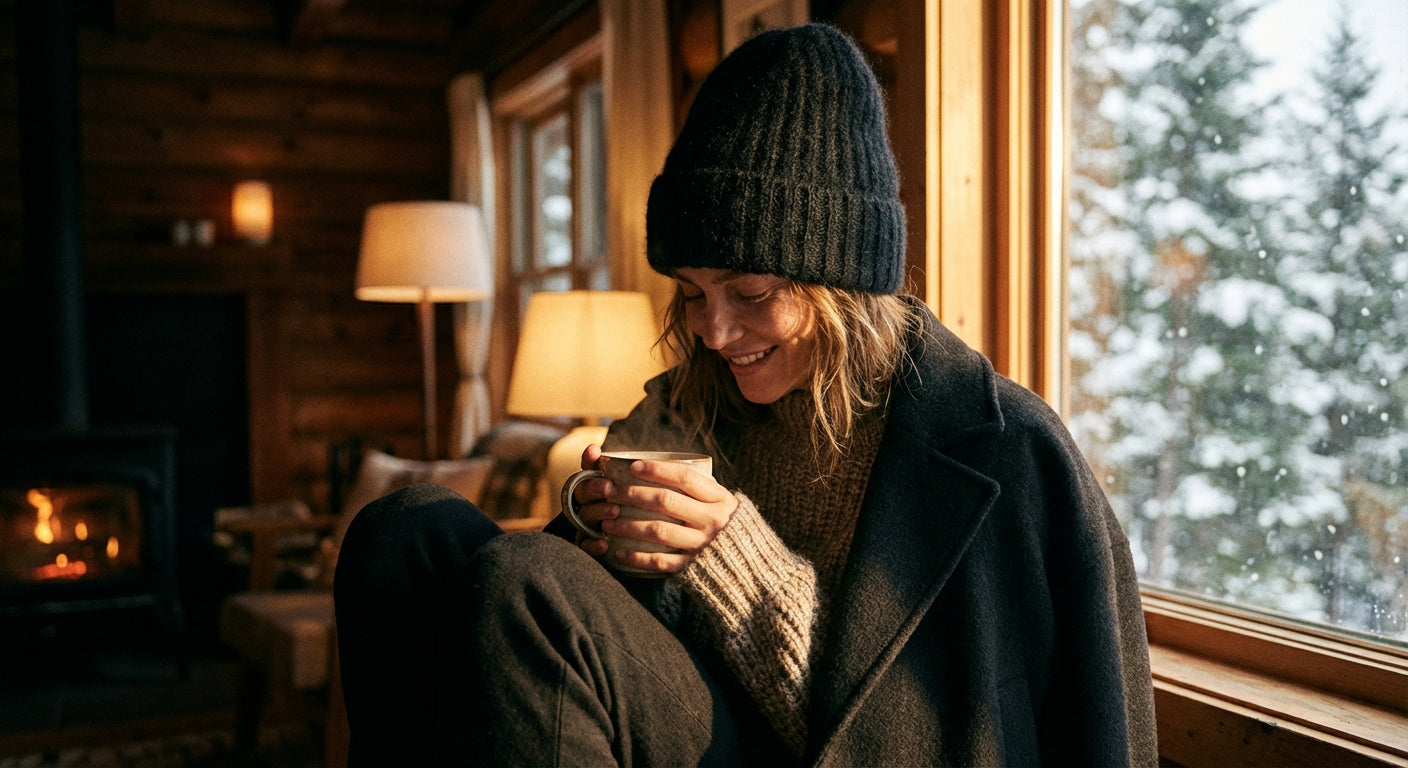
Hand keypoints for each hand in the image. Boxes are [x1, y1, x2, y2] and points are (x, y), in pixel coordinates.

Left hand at [568, 445, 737, 574]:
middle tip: (609, 492)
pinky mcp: (693, 567)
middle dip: (632, 494)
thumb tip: (658, 469)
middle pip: (665, 501)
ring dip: (628, 525)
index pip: (685, 477)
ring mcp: (702, 545)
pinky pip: (661, 562)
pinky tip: (619, 553)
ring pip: (658, 531)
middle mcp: (712, 520)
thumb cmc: (727, 526)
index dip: (658, 470)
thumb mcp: (722, 502)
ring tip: (607, 522)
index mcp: (719, 499)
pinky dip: (637, 558)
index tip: (634, 467)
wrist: (749, 565)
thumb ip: (698, 489)